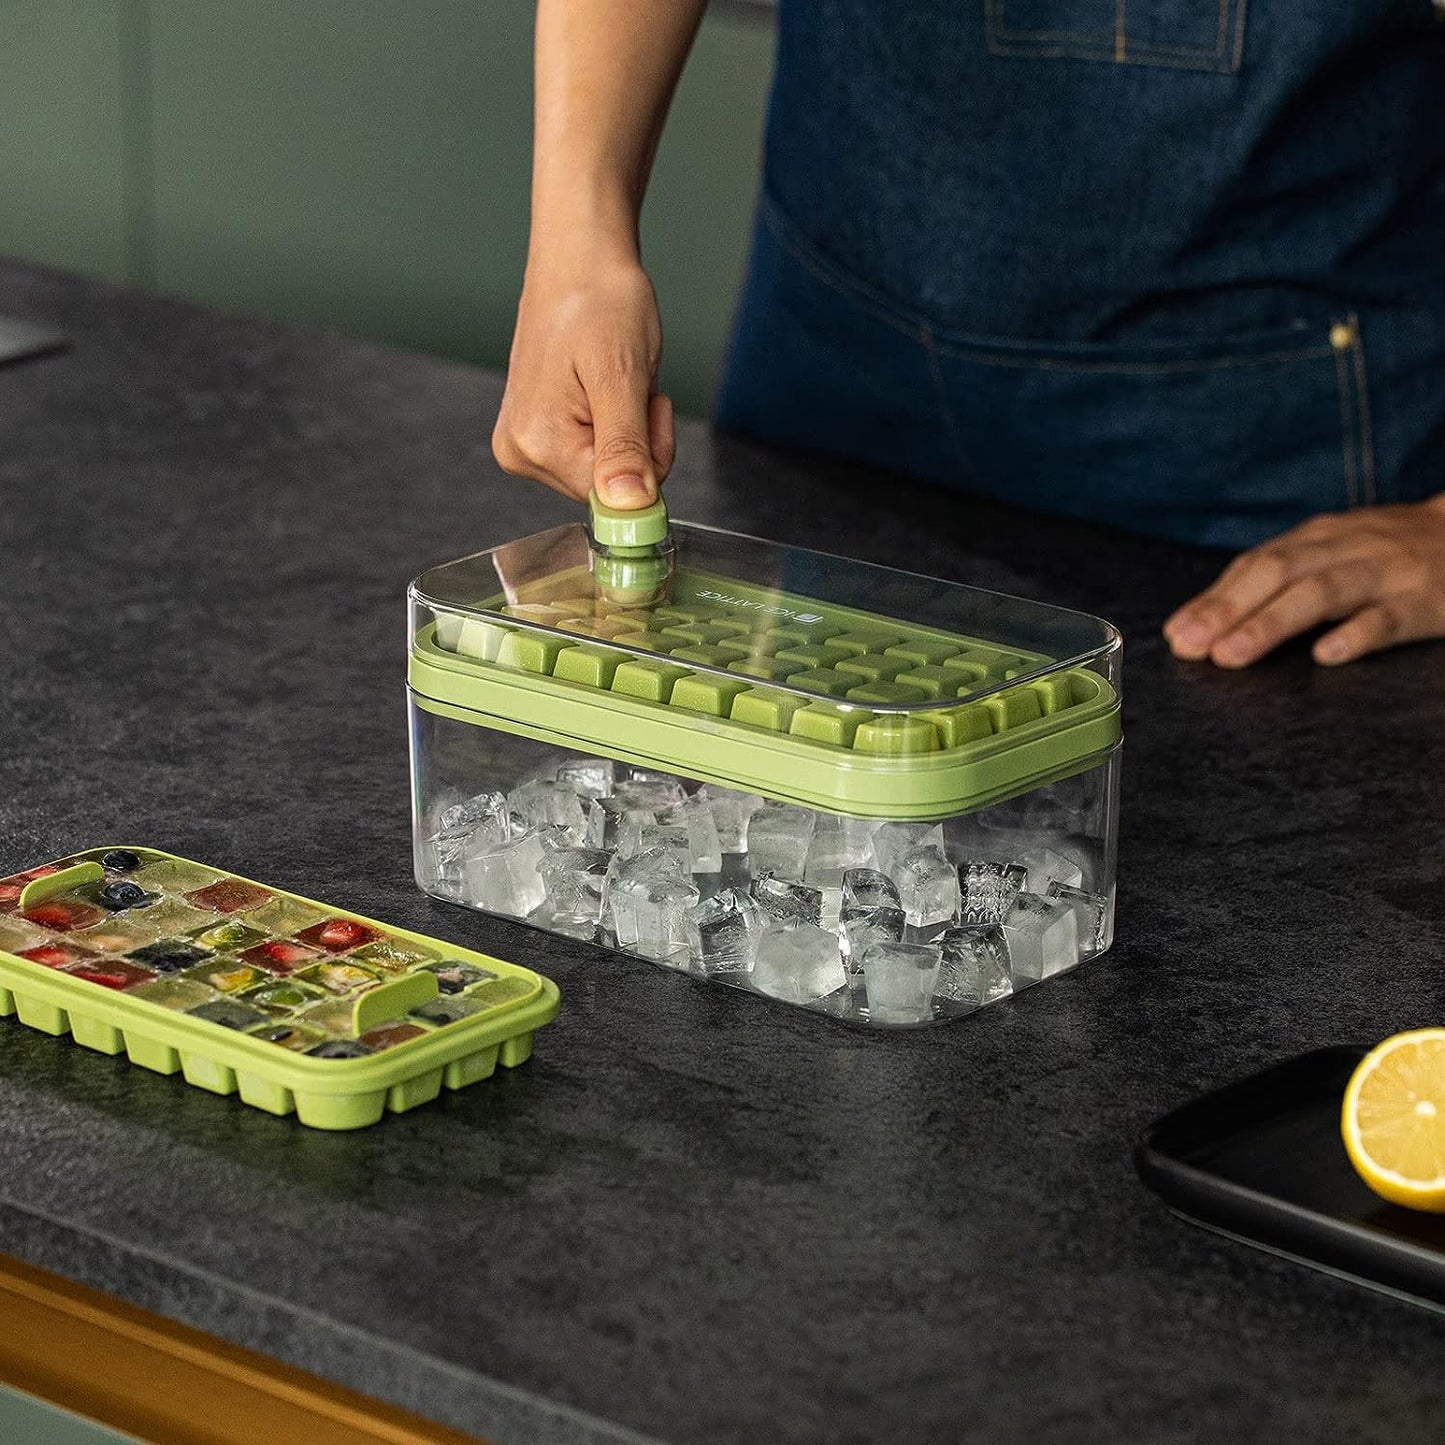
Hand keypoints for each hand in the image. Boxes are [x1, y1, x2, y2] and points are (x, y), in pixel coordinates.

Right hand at [492, 250, 674, 508]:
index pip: (617, 497)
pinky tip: (601, 386)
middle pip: (608, 486)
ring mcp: (526, 444)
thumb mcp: (623, 375)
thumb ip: (625, 448)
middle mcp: (522, 453)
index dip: (649, 456)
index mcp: (538, 444)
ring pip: (605, 470)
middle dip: (639, 441)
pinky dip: (613, 422)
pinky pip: (594, 451)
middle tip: (631, 386)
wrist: (579, 261)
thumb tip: (627, 508)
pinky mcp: (536, 434)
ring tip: (612, 379)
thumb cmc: (601, 301)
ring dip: (627, 429)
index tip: (647, 404)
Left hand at [1163, 495, 1444, 666]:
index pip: (1256, 564)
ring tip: (1232, 655)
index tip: (1175, 633)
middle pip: (1280, 573)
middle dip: (1229, 610)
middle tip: (1190, 647)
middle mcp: (1349, 548)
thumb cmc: (1391, 554)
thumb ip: (1278, 581)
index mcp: (1321, 538)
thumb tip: (1200, 621)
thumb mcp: (1335, 552)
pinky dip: (1357, 634)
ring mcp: (1390, 573)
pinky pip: (1391, 618)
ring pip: (1325, 592)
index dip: (1213, 598)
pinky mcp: (1431, 602)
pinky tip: (1326, 656)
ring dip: (1272, 624)